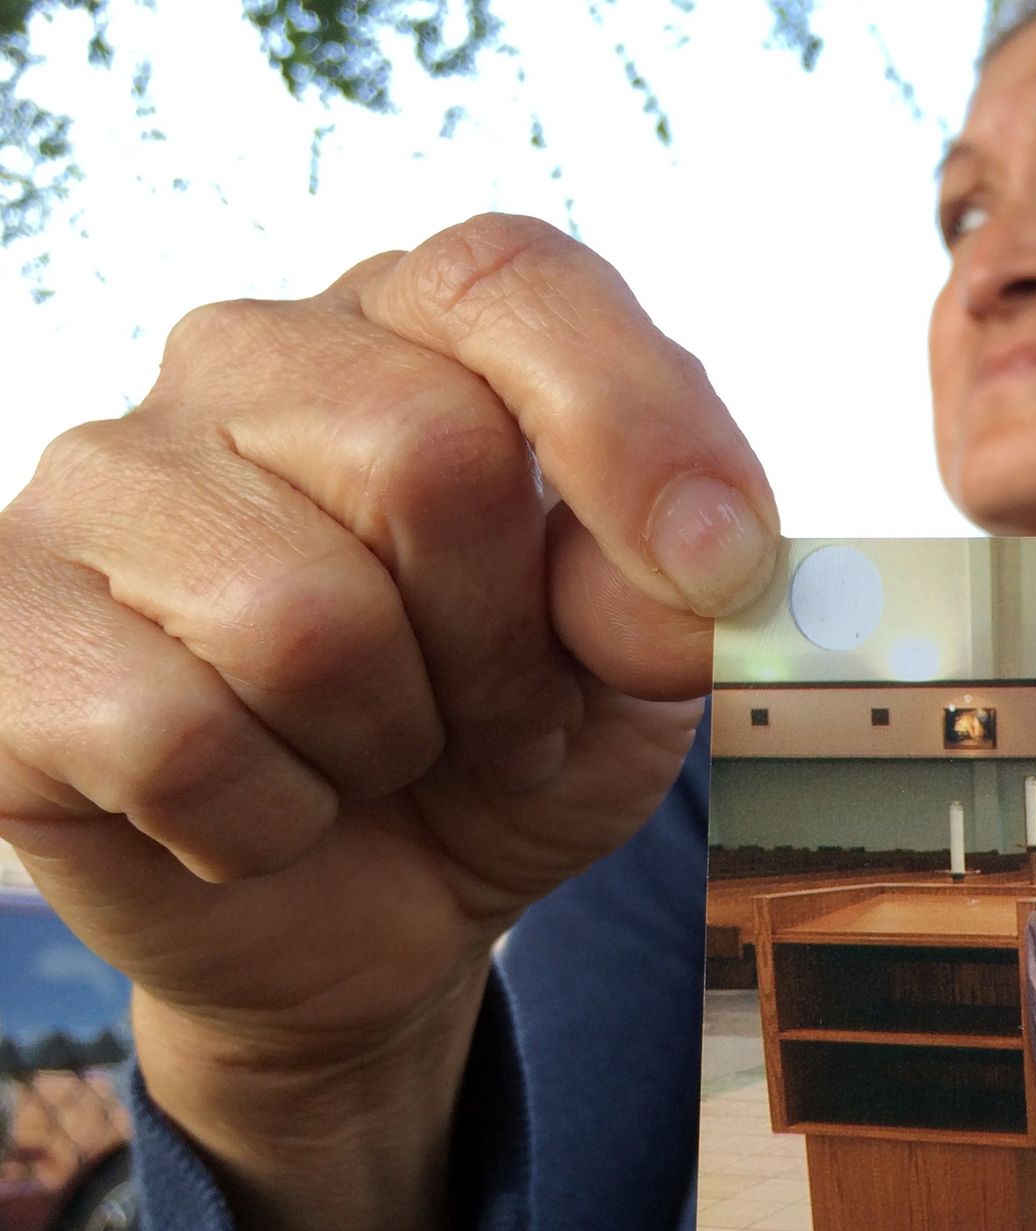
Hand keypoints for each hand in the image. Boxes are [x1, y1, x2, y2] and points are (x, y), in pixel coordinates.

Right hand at [0, 214, 778, 1230]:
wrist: (378, 903)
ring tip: (382, 754)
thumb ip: (672, 594)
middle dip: (500, 643)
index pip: (510, 280)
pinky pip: (181, 739)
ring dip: (391, 739)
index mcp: (407, 334)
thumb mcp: (636, 672)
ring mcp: (105, 487)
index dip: (637, 425)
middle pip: (427, 453)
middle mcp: (242, 366)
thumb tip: (694, 568)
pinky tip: (265, 803)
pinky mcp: (13, 632)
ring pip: (304, 618)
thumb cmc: (509, 749)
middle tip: (494, 712)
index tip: (721, 570)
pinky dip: (272, 821)